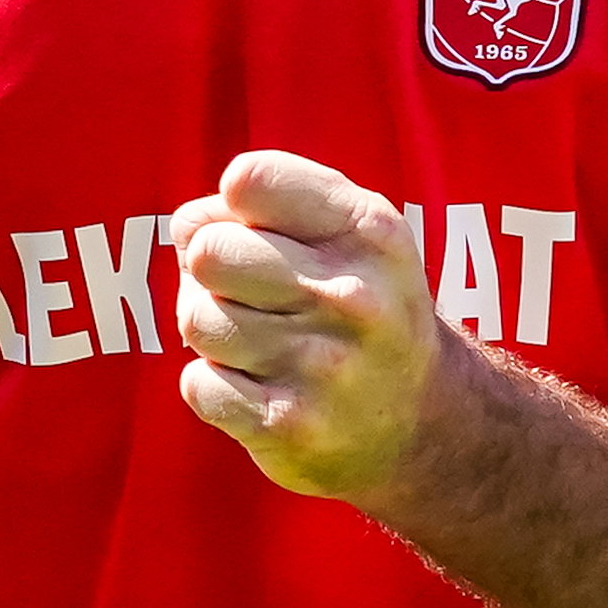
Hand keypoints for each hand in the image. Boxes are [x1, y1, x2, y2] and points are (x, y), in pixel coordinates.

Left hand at [171, 151, 442, 504]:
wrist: (420, 423)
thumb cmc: (355, 306)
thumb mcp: (344, 233)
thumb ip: (263, 202)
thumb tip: (187, 227)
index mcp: (369, 231)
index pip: (247, 180)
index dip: (233, 208)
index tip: (262, 234)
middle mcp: (355, 297)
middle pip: (208, 251)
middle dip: (211, 272)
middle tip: (252, 296)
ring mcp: (324, 366)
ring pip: (197, 320)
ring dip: (212, 332)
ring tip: (260, 344)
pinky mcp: (289, 426)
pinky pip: (197, 385)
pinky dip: (213, 387)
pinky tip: (259, 389)